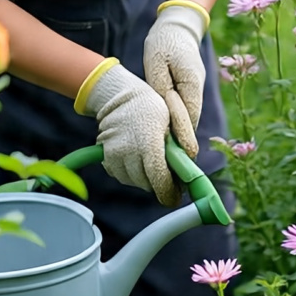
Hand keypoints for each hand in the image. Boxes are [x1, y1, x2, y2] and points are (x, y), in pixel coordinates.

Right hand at [78, 62, 178, 206]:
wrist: (119, 97)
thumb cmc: (151, 107)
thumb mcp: (171, 121)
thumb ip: (179, 147)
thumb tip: (188, 170)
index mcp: (149, 144)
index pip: (159, 180)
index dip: (168, 193)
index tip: (175, 198)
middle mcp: (130, 152)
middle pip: (147, 184)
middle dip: (159, 185)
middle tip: (169, 181)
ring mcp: (115, 156)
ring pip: (133, 182)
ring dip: (145, 180)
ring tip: (153, 168)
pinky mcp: (106, 158)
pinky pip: (121, 176)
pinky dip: (131, 174)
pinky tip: (138, 162)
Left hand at [144, 2, 207, 157]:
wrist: (176, 25)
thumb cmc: (163, 42)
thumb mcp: (157, 64)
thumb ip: (162, 89)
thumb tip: (166, 115)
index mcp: (191, 82)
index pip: (190, 116)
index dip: (185, 138)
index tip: (183, 158)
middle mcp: (197, 88)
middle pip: (191, 121)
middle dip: (184, 142)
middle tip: (176, 166)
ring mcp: (196, 88)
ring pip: (189, 117)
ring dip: (180, 134)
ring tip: (170, 158)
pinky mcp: (191, 89)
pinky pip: (185, 110)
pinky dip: (178, 123)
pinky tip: (168, 136)